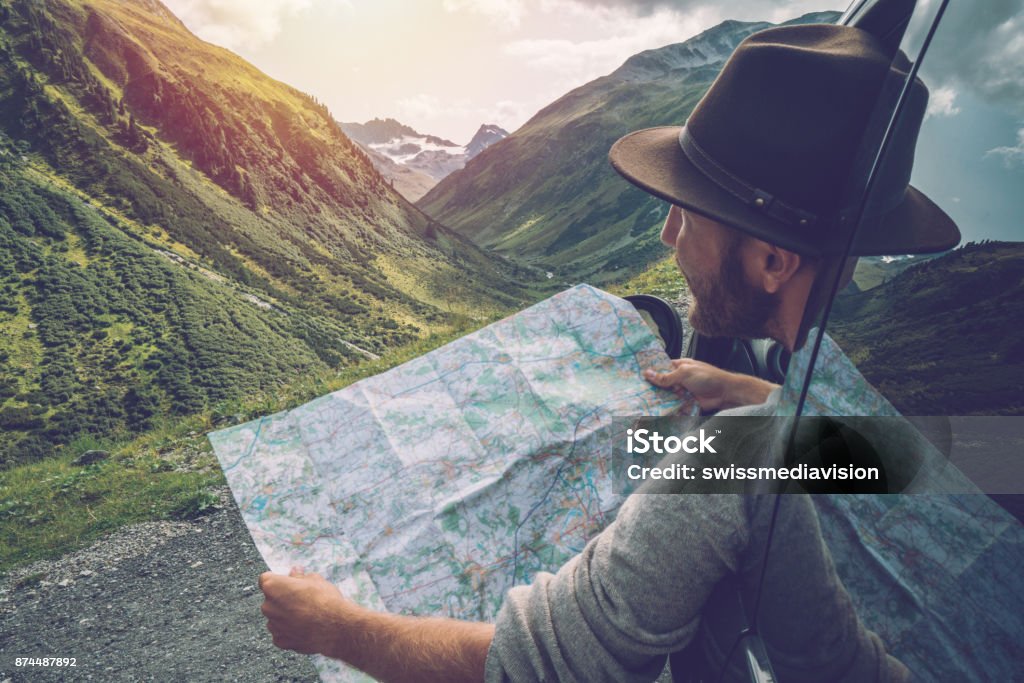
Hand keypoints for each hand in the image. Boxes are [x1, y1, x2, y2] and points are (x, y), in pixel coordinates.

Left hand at [259, 566, 351, 655]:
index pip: (265, 579)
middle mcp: (268, 606)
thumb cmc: (325, 600)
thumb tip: (295, 572)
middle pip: (271, 599)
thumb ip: (300, 576)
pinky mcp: (280, 641)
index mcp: (273, 587)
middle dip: (282, 598)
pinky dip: (290, 631)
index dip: (278, 579)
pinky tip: (305, 628)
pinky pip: (281, 633)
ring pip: (276, 617)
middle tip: (302, 598)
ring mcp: (273, 625)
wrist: (335, 627)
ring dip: (286, 615)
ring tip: (306, 615)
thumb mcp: (315, 580)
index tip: (288, 581)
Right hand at [643, 358, 776, 410]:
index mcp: (680, 366)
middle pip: (662, 383)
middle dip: (653, 388)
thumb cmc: (707, 377)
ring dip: (660, 400)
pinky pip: (675, 406)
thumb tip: (648, 374)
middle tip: (637, 393)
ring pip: (667, 396)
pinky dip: (669, 409)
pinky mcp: (687, 402)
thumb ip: (666, 377)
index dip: (651, 371)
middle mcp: (680, 378)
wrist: (725, 393)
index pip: (662, 368)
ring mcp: (683, 391)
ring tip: (644, 404)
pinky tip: (657, 412)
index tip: (637, 376)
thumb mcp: (684, 373)